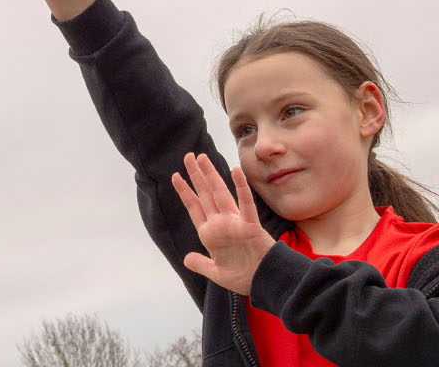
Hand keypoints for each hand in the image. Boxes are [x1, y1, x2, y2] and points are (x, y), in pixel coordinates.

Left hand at [172, 153, 276, 296]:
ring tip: (201, 157)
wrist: (263, 283)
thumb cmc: (243, 278)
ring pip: (220, 194)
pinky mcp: (250, 226)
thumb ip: (201, 264)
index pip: (194, 207)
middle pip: (205, 194)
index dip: (184, 191)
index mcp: (210, 234)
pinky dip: (240, 188)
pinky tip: (235, 172)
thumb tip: (186, 259)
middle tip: (188, 156)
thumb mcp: (216, 273)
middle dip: (195, 175)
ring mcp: (235, 223)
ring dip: (210, 175)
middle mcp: (221, 224)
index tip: (175, 176)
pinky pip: (245, 204)